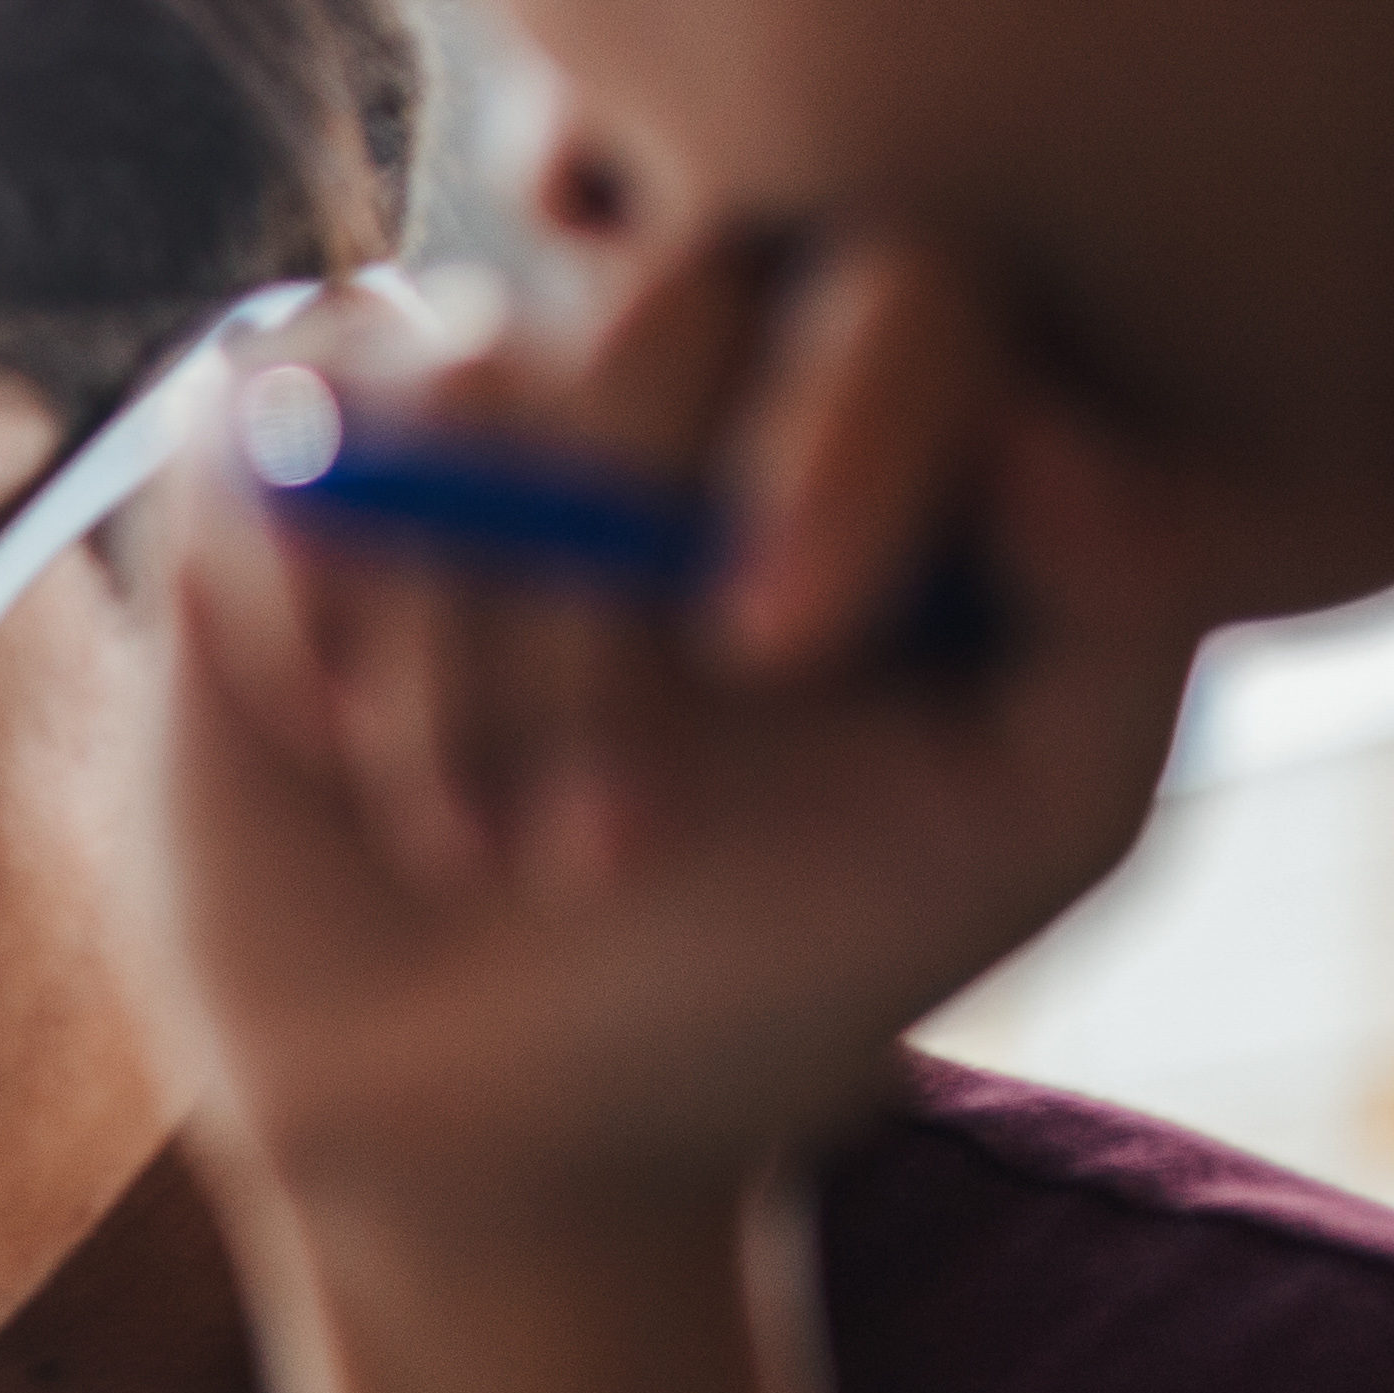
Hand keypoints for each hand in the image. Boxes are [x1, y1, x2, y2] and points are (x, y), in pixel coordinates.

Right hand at [157, 222, 1217, 1248]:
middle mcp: (690, 368)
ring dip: (461, 668)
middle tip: (612, 842)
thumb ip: (1121, 606)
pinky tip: (341, 745)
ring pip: (457, 390)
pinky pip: (271, 427)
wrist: (493, 1118)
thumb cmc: (779, 961)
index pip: (902, 274)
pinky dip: (303, 612)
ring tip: (478, 845)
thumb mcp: (1025, 819)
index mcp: (890, 415)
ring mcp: (473, 395)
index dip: (840, 429)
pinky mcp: (281, 456)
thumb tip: (1038, 419)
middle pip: (665, 302)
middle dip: (618, 600)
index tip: (777, 648)